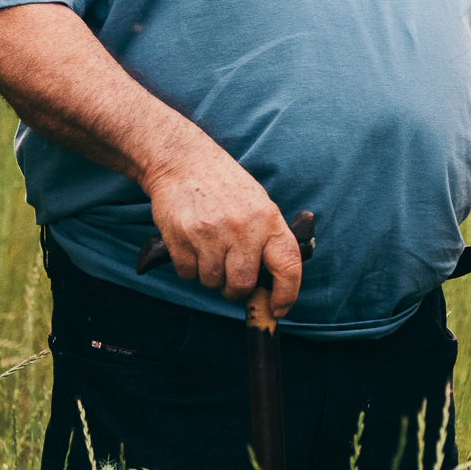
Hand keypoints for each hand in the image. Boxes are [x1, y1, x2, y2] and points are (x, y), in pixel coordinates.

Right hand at [141, 140, 302, 316]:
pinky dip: (189, 267)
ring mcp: (211, 234)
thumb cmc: (224, 186)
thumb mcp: (259, 205)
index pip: (288, 266)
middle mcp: (243, 229)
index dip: (286, 294)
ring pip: (212, 283)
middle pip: (242, 285)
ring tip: (209, 248)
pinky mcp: (182, 238)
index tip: (278, 308)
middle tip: (230, 275)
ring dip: (210, 275)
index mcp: (269, 220)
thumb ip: (267, 239)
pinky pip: (188, 274)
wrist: (183, 161)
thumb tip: (271, 281)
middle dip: (235, 289)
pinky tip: (192, 244)